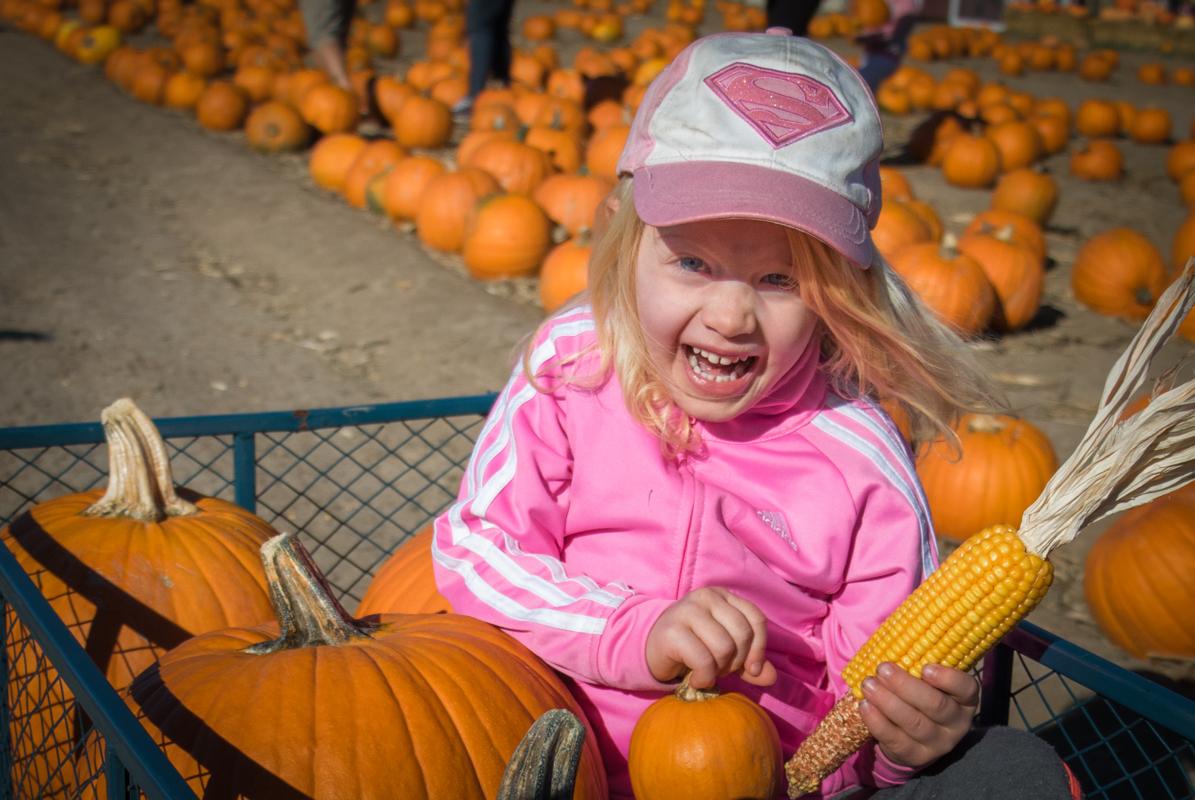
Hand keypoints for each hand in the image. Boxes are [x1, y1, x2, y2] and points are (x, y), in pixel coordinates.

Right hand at [645, 587, 777, 689]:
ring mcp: (687, 611)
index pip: (756, 619)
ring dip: (719, 670)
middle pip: (742, 634)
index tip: (752, 669)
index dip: (759, 648)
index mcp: (722, 596)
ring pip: (725, 647)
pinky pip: (704, 661)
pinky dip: (704, 678)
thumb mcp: (726, 653)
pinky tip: (696, 679)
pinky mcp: (672, 631)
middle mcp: (706, 597)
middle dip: (736, 661)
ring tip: (706, 671)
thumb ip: (749, 663)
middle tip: (720, 668)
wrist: (651, 650)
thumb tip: (771, 677)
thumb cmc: (693, 648)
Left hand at [858, 662, 978, 768]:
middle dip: (906, 686)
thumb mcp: (926, 679)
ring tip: (868, 684)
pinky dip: (878, 722)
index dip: (948, 678)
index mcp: (964, 699)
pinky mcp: (916, 756)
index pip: (966, 688)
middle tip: (883, 668)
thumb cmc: (918, 692)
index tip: (925, 667)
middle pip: (935, 705)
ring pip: (914, 723)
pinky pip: (896, 739)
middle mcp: (956, 723)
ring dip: (888, 702)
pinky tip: (865, 705)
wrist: (910, 733)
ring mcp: (938, 743)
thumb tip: (896, 634)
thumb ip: (918, 660)